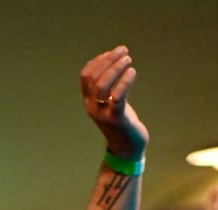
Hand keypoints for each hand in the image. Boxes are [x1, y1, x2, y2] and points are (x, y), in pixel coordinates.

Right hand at [80, 45, 148, 159]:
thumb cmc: (121, 122)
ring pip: (102, 86)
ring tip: (129, 60)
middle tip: (124, 51)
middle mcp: (92, 108)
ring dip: (116, 68)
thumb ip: (110, 85)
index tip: (113, 53)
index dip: (98, 60)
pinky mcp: (116, 120)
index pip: (85, 76)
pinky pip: (117, 97)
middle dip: (109, 60)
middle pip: (94, 78)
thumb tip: (116, 59)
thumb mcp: (112, 102)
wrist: (127, 149)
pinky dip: (125, 82)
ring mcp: (103, 115)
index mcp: (89, 102)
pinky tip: (132, 72)